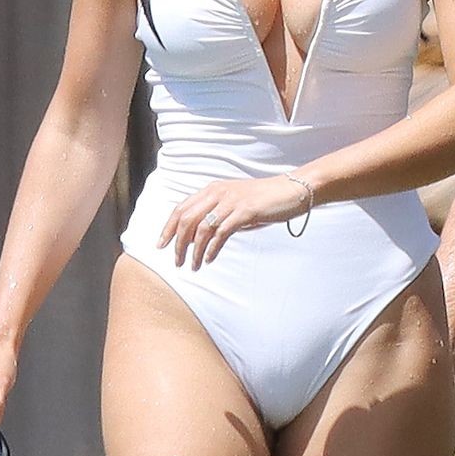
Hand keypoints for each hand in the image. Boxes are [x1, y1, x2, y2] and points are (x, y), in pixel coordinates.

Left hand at [158, 172, 311, 269]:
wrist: (293, 190)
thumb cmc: (266, 200)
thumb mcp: (237, 205)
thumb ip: (220, 215)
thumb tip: (202, 237)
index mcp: (213, 189)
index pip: (181, 208)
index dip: (168, 227)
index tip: (161, 245)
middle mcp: (218, 193)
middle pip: (187, 219)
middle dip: (177, 243)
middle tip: (176, 262)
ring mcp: (232, 201)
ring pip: (202, 228)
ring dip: (194, 250)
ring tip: (192, 266)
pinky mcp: (245, 211)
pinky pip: (221, 233)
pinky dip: (211, 249)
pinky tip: (209, 259)